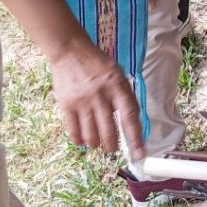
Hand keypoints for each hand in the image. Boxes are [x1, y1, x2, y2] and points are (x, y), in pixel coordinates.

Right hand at [49, 41, 144, 155]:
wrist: (70, 51)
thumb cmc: (98, 64)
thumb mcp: (118, 75)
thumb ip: (125, 97)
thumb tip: (133, 124)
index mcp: (118, 87)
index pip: (129, 118)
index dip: (135, 138)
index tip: (140, 154)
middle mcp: (101, 96)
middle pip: (109, 132)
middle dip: (113, 146)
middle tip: (112, 147)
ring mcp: (83, 101)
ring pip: (92, 136)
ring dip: (97, 144)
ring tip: (98, 142)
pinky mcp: (67, 105)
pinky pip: (74, 132)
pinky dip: (80, 140)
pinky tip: (83, 139)